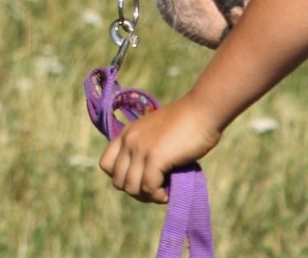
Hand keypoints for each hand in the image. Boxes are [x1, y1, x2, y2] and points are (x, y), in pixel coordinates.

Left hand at [98, 98, 222, 204]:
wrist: (202, 111)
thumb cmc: (187, 124)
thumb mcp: (157, 135)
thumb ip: (146, 151)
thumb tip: (146, 180)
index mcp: (126, 134)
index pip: (106, 164)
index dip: (122, 178)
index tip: (142, 180)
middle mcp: (128, 140)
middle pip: (118, 181)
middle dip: (136, 192)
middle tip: (156, 190)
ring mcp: (140, 148)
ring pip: (131, 187)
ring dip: (148, 196)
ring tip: (163, 192)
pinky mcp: (155, 156)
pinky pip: (149, 187)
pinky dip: (158, 196)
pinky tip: (168, 193)